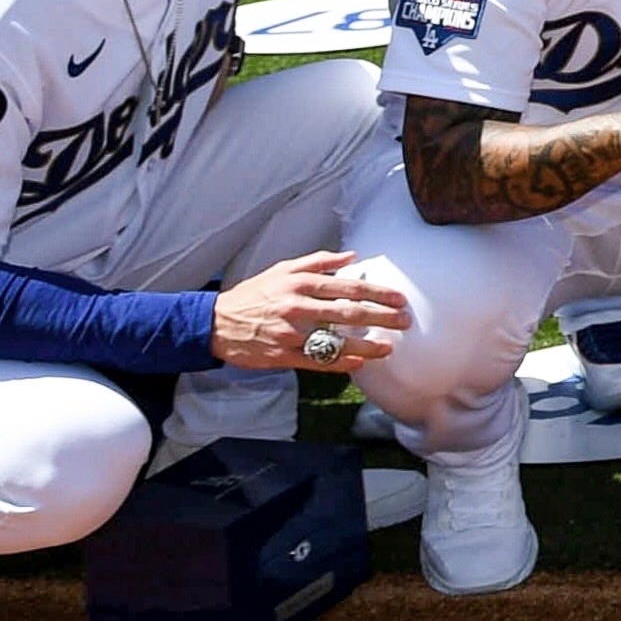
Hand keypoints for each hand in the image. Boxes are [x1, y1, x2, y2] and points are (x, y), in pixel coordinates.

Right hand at [207, 250, 410, 371]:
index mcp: (300, 285)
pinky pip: (316, 361)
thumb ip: (319, 262)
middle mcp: (297, 308)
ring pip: (335, 341)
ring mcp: (289, 334)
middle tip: (405, 321)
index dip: (377, 294)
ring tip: (388, 347)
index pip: (348, 288)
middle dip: (381, 317)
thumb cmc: (254, 294)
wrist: (215, 323)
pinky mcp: (281, 356)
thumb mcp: (283, 269)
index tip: (399, 299)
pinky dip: (340, 363)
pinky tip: (359, 363)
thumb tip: (352, 256)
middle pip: (348, 313)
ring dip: (366, 345)